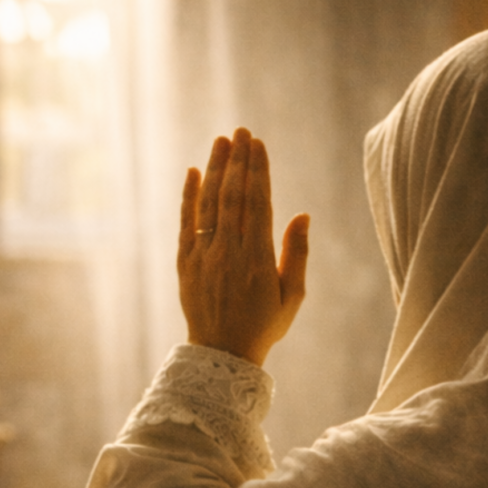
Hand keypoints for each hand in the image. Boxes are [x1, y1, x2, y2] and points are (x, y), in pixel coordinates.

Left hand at [178, 127, 309, 366]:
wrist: (221, 355)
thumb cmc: (263, 326)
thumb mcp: (292, 296)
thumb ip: (296, 254)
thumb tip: (302, 214)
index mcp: (257, 260)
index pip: (257, 204)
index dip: (258, 171)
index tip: (258, 144)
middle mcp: (228, 253)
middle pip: (232, 196)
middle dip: (237, 160)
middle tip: (240, 132)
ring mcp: (203, 257)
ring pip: (208, 204)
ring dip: (215, 170)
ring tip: (221, 142)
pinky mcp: (185, 264)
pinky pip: (186, 223)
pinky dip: (189, 196)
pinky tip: (193, 172)